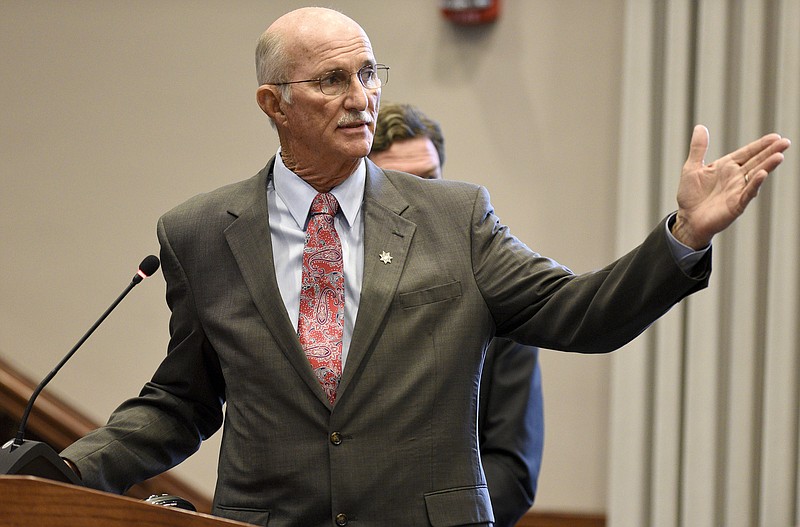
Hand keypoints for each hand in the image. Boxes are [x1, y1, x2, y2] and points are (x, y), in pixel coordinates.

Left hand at [672, 124, 790, 248]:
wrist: (687, 219)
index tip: (775, 136)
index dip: (760, 145)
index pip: (747, 153)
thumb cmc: (691, 195)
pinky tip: (761, 175)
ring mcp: (737, 191)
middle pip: (756, 162)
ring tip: (779, 156)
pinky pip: (746, 193)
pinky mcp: (735, 205)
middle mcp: (735, 177)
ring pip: (755, 176)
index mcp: (726, 167)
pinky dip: (754, 184)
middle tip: (785, 142)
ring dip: (767, 166)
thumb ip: (698, 148)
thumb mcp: (692, 168)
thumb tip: (700, 127)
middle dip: (770, 152)